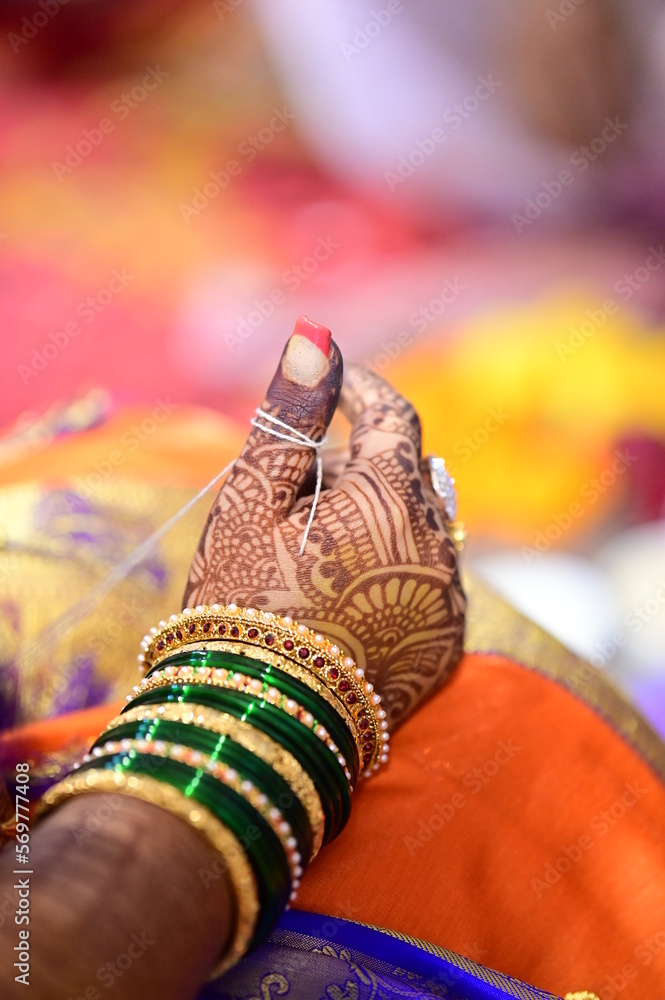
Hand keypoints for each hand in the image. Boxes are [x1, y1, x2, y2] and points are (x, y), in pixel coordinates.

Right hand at [184, 319, 464, 726]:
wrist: (255, 727)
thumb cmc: (240, 603)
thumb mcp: (252, 501)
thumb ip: (291, 417)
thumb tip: (317, 343)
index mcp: (394, 499)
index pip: (394, 416)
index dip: (362, 391)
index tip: (334, 384)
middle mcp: (440, 546)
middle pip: (409, 473)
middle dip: (363, 462)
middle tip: (303, 482)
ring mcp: (447, 601)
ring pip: (424, 525)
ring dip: (381, 514)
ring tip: (317, 543)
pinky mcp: (444, 647)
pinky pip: (432, 578)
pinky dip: (396, 564)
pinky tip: (345, 591)